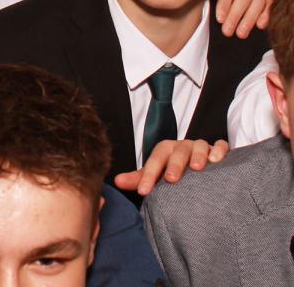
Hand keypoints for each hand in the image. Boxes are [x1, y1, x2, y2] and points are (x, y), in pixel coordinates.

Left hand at [114, 138, 228, 196]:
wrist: (197, 163)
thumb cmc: (173, 170)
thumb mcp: (156, 173)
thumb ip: (138, 178)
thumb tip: (117, 181)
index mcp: (165, 150)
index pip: (154, 160)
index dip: (148, 175)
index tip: (143, 192)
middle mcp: (182, 146)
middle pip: (177, 152)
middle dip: (173, 165)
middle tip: (171, 179)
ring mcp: (200, 147)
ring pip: (198, 146)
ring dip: (197, 156)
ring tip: (196, 168)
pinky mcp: (218, 150)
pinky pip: (220, 146)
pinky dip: (219, 151)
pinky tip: (217, 160)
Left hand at [215, 0, 273, 37]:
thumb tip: (193, 0)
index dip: (225, 4)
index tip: (220, 20)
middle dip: (236, 15)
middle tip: (228, 31)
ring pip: (257, 0)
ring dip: (249, 18)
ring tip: (240, 33)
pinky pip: (269, 1)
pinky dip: (265, 14)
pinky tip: (260, 26)